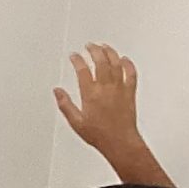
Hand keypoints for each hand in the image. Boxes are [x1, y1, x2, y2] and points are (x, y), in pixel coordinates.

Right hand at [54, 43, 141, 157]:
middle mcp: (106, 88)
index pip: (83, 70)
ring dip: (110, 52)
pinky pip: (131, 74)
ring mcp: (120, 89)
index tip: (74, 55)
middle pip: (101, 61)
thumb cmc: (100, 134)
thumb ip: (65, 104)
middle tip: (89, 45)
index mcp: (91, 94)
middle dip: (94, 50)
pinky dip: (128, 64)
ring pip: (116, 64)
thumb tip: (57, 91)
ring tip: (104, 46)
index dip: (77, 60)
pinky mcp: (130, 93)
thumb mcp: (76, 122)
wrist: (120, 142)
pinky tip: (125, 59)